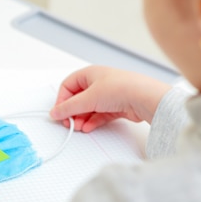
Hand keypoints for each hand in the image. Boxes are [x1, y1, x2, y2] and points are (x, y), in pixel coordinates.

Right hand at [50, 65, 171, 132]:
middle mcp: (98, 83)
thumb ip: (69, 107)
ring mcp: (108, 95)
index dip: (62, 99)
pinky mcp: (115, 106)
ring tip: (79, 127)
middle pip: (78, 99)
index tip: (59, 112)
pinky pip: (99, 115)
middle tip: (68, 122)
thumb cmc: (121, 88)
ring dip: (81, 119)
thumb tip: (55, 112)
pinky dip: (92, 121)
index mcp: (90, 73)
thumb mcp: (88, 98)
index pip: (68, 86)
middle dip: (72, 112)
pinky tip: (88, 127)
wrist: (145, 98)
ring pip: (88, 108)